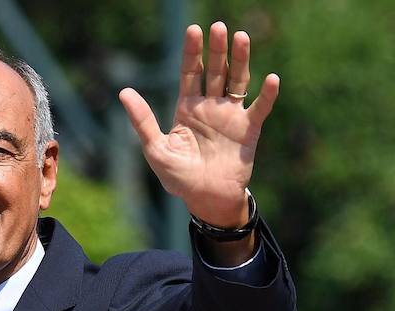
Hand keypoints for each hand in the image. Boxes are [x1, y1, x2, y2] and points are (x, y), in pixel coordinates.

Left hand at [118, 22, 279, 227]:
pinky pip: (260, 108)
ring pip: (238, 81)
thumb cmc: (178, 177)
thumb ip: (142, 120)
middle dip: (217, 50)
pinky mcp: (249, 129)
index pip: (191, 73)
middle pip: (216, 71)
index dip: (192, 52)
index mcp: (188, 108)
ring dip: (241, 60)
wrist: (206, 199)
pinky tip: (271, 79)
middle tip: (218, 27)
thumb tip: (123, 92)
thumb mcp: (156, 149)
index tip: (193, 30)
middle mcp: (211, 106)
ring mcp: (231, 115)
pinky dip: (267, 94)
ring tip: (241, 37)